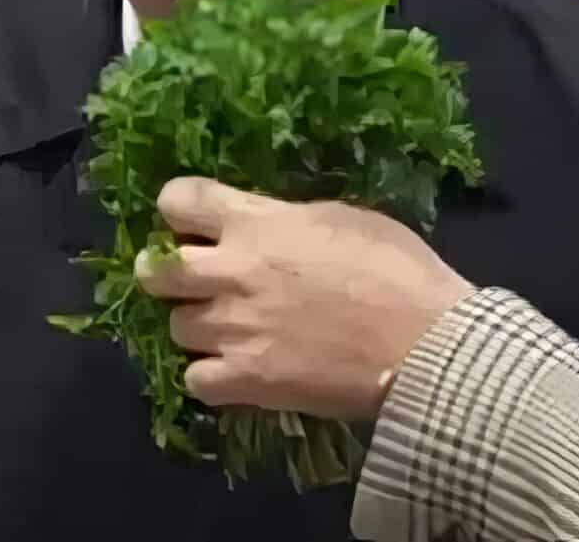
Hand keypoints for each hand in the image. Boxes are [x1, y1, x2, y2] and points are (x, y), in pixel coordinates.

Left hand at [135, 176, 475, 421]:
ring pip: (176, 328)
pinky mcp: (244, 380)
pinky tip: (239, 369)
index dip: (178, 207)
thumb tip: (268, 228)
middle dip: (163, 272)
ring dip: (199, 327)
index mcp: (258, 223)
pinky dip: (212, 376)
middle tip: (188, 280)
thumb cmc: (399, 270)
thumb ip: (290, 220)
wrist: (423, 342)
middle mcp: (231, 273)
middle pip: (155, 271)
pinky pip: (195, 380)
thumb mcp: (345, 218)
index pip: (180, 199)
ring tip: (230, 331)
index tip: (191, 219)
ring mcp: (232, 330)